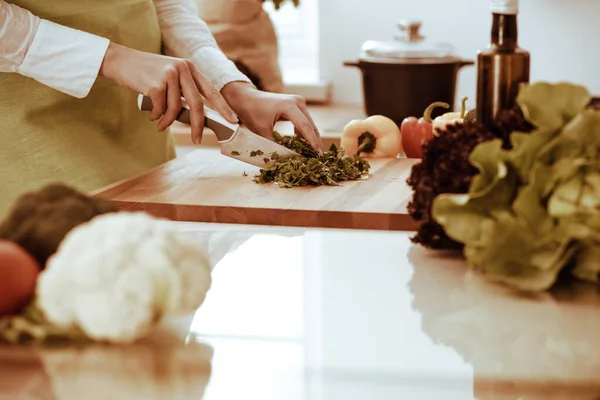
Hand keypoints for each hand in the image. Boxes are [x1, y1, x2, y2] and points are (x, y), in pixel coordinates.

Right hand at [99, 43, 237, 142]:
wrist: (120, 61)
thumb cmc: (146, 74)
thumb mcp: (170, 77)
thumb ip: (183, 91)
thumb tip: (196, 117)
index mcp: (190, 68)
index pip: (211, 91)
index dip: (223, 107)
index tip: (233, 121)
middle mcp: (183, 69)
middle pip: (197, 104)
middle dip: (197, 125)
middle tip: (197, 139)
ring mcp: (170, 75)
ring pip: (175, 110)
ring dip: (167, 122)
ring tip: (159, 125)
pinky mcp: (156, 84)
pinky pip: (161, 110)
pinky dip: (156, 117)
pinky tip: (151, 114)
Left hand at [221, 82, 323, 152]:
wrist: (246, 98)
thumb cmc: (252, 112)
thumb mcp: (262, 131)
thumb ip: (274, 145)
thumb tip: (285, 160)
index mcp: (289, 106)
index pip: (305, 127)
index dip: (313, 142)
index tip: (319, 155)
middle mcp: (297, 102)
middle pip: (310, 125)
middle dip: (315, 142)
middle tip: (319, 158)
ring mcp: (298, 102)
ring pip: (309, 124)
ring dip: (310, 138)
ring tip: (312, 154)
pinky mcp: (296, 105)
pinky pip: (304, 121)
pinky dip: (304, 133)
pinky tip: (303, 145)